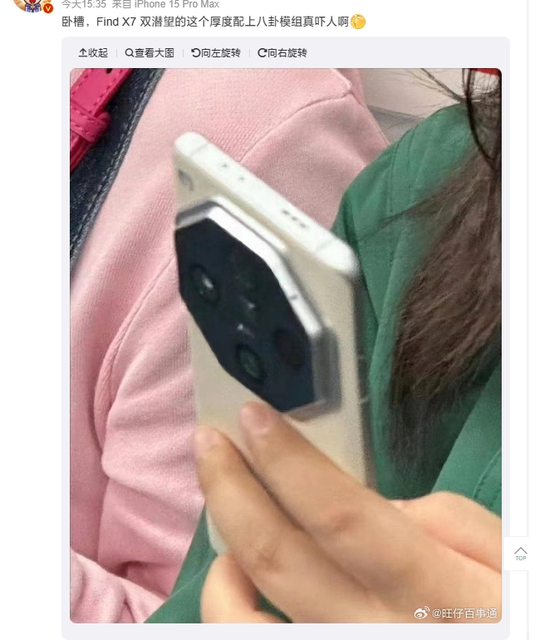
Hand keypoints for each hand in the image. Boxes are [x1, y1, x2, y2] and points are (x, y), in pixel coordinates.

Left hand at [195, 403, 500, 622]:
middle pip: (280, 558)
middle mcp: (373, 631)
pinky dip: (229, 609)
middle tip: (208, 440)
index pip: (341, 515)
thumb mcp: (511, 557)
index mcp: (430, 590)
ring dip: (221, 548)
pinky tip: (235, 574)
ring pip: (248, 617)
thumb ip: (452, 523)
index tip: (254, 416)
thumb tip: (384, 506)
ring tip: (222, 499)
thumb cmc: (515, 613)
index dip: (288, 462)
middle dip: (232, 488)